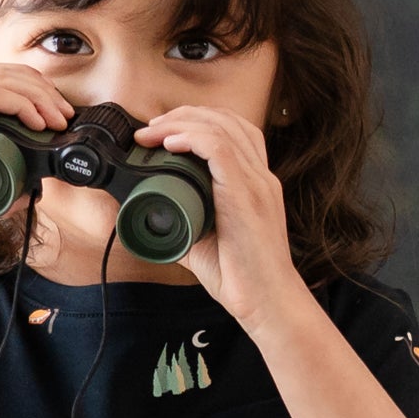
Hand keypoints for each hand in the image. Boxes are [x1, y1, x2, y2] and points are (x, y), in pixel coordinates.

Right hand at [0, 61, 75, 237]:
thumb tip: (30, 186)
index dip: (31, 89)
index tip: (55, 114)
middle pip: (2, 71)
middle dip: (41, 89)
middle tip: (65, 114)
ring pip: (1, 79)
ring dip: (37, 96)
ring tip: (58, 119)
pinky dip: (21, 104)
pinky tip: (37, 121)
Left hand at [137, 105, 303, 321]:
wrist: (267, 302)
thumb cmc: (242, 277)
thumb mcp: (206, 240)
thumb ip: (185, 221)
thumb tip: (150, 213)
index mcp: (256, 183)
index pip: (234, 130)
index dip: (197, 121)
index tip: (163, 132)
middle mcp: (260, 177)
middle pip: (226, 120)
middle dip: (183, 115)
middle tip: (151, 127)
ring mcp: (257, 183)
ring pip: (220, 127)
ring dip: (180, 123)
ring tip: (152, 132)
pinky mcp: (247, 195)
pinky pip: (219, 149)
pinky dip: (191, 139)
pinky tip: (170, 143)